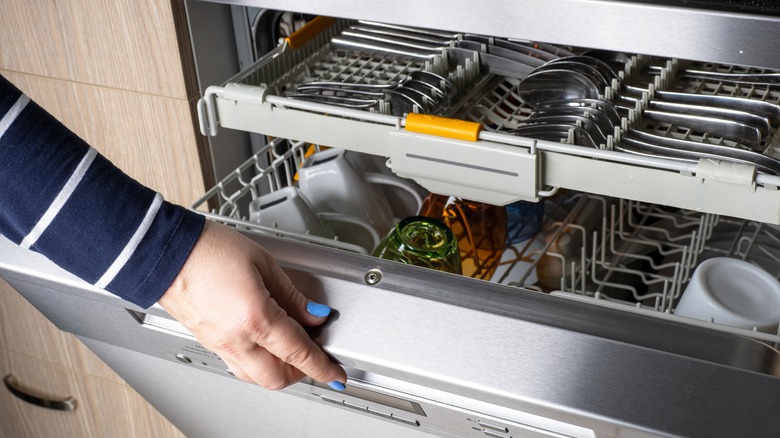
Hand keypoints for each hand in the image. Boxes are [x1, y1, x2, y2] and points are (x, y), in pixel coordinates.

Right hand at [158, 220, 346, 389]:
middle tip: (314, 353)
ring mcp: (219, 343)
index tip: (336, 372)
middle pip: (277, 377)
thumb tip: (313, 314)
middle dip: (302, 372)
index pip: (299, 353)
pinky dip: (257, 362)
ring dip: (278, 370)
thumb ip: (292, 294)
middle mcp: (236, 338)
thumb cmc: (207, 249)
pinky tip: (264, 343)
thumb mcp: (263, 263)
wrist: (164, 251)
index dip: (323, 366)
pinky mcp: (208, 340)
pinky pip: (238, 365)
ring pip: (256, 377)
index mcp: (255, 317)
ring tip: (291, 348)